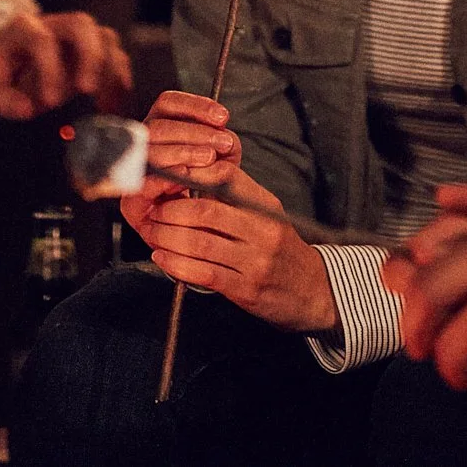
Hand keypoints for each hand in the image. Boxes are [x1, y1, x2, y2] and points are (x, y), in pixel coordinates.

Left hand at [0, 10, 132, 119]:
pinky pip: (116, 58)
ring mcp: (77, 37)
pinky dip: (120, 82)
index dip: (48, 69)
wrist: (0, 73)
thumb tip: (25, 110)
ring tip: (105, 104)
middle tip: (88, 91)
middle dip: (90, 57)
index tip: (49, 102)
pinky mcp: (92, 53)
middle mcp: (54, 25)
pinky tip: (114, 108)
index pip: (41, 40)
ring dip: (110, 70)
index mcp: (23, 29)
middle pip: (82, 25)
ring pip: (105, 37)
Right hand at [114, 88, 243, 235]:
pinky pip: (143, 182)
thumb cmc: (208, 195)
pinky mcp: (131, 202)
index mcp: (162, 130)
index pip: (168, 103)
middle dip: (194, 131)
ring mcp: (133, 174)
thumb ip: (225, 145)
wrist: (199, 236)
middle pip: (159, 125)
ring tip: (209, 157)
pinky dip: (165, 175)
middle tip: (221, 142)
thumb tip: (226, 135)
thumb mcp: (223, 162)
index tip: (222, 116)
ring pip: (150, 150)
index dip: (194, 105)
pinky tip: (186, 174)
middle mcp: (144, 148)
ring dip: (183, 150)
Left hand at [131, 133, 335, 332]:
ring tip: (153, 233)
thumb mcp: (266, 214)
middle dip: (169, 210)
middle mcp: (263, 229)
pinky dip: (176, 264)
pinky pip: (203, 273)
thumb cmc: (280, 249)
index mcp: (265, 204)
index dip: (190, 173)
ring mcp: (255, 260)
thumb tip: (188, 177)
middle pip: (204, 209)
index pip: (225, 176)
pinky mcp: (247, 289)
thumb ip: (233, 198)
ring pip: (199, 242)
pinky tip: (162, 257)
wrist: (314, 292)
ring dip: (166, 237)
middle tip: (152, 210)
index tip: (166, 179)